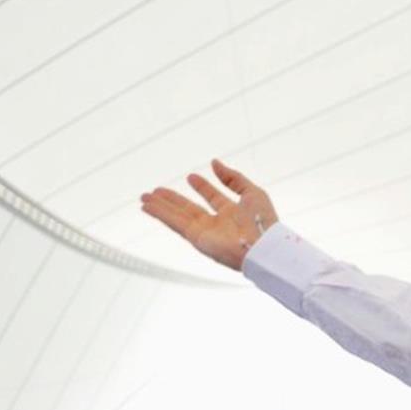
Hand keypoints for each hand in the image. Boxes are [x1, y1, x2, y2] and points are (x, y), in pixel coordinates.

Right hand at [140, 160, 278, 271]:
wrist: (264, 247)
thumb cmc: (264, 222)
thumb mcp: (252, 192)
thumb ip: (233, 178)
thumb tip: (215, 162)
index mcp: (233, 212)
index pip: (213, 197)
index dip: (202, 187)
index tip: (191, 177)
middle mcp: (218, 223)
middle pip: (190, 208)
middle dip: (172, 199)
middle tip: (156, 190)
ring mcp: (206, 232)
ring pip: (178, 216)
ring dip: (160, 207)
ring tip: (145, 197)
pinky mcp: (197, 239)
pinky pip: (175, 224)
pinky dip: (160, 215)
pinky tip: (148, 207)